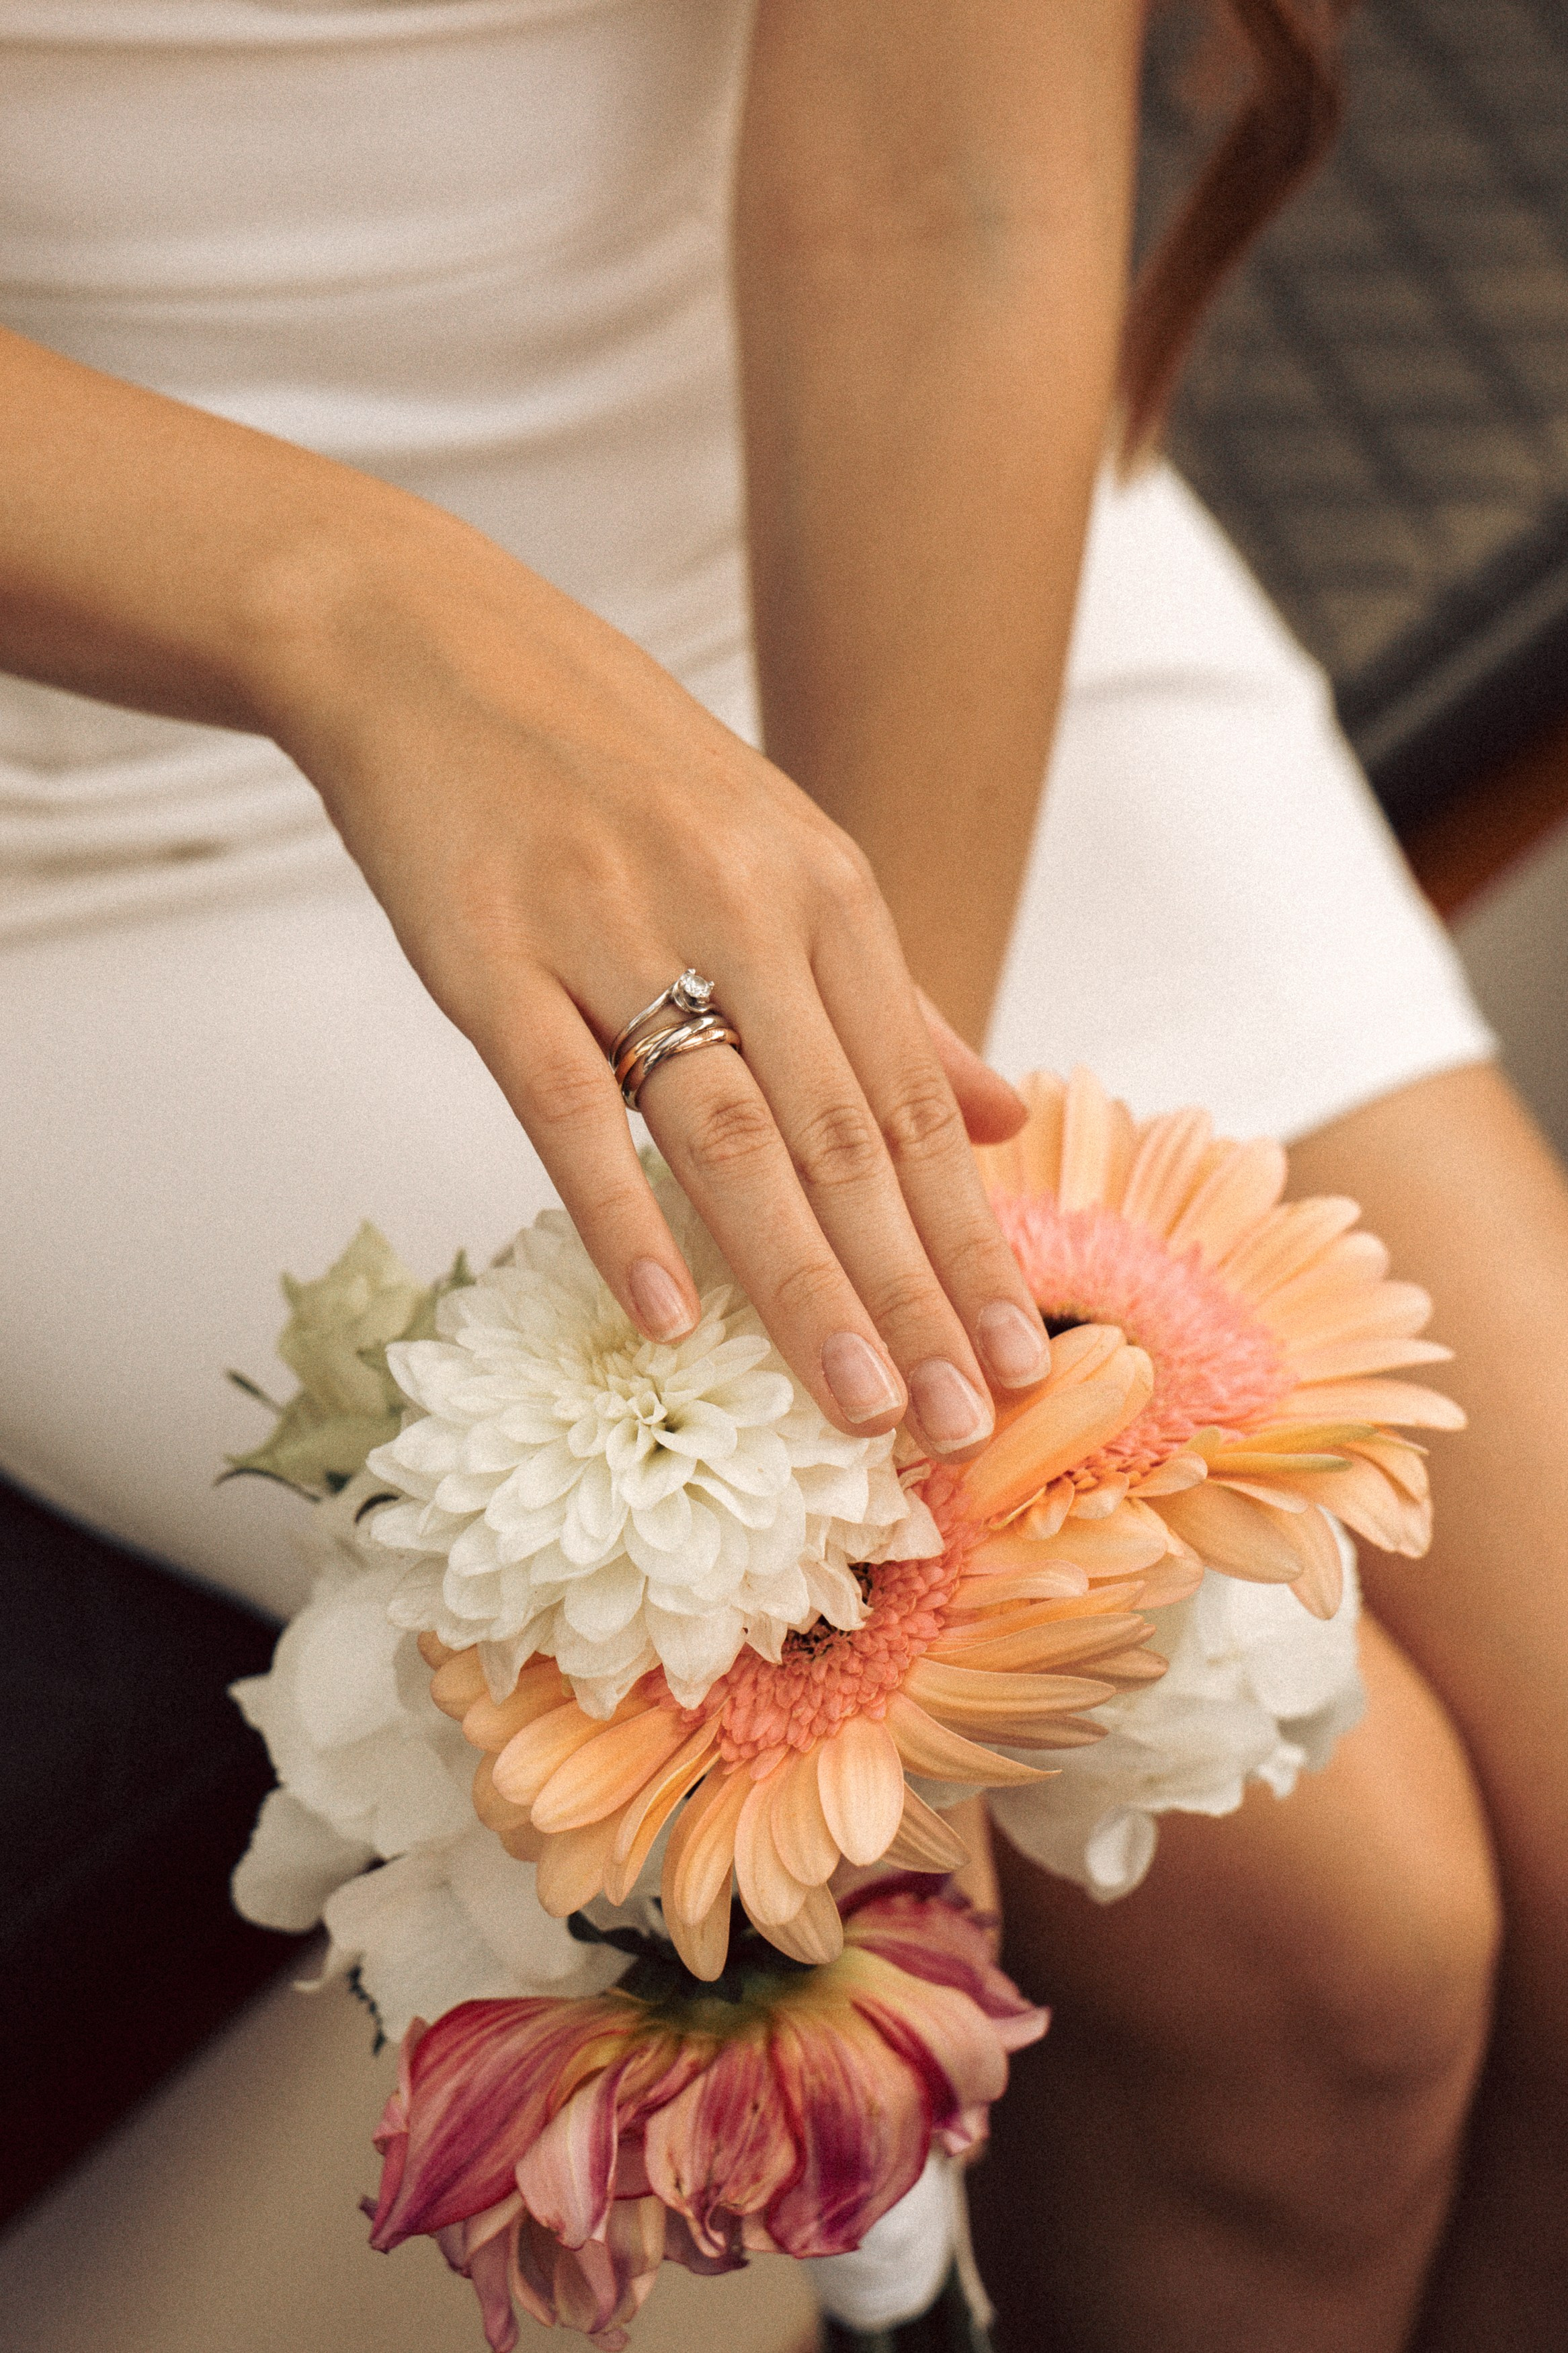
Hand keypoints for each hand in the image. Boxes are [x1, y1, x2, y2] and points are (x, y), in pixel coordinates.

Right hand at [269, 508, 1048, 1452]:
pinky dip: (620, 1211)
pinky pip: (565, 1100)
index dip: (972, 1241)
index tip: (1017, 1360)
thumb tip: (1003, 1111)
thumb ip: (891, 997)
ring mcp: (613, 929)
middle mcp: (740, 909)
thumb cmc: (613, 764)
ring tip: (855, 1406)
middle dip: (913, 1292)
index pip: (915, 1105)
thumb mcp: (779, 850)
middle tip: (960, 1425)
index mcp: (823, 891)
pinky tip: (668, 1315)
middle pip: (844, 1136)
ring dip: (801, 1280)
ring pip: (730, 1131)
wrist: (427, 643)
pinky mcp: (489, 953)